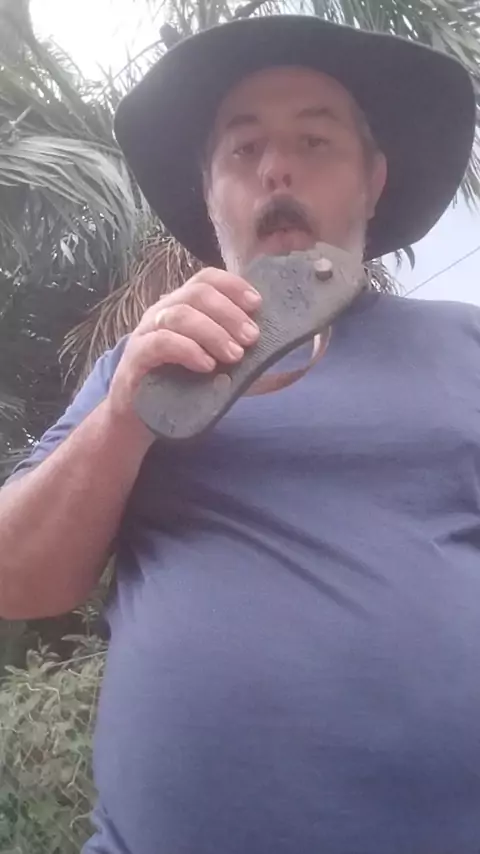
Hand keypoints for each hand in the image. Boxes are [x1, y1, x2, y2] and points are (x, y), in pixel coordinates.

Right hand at [107, 267, 261, 425]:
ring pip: (180, 315)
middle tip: (252, 339)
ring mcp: (147, 332)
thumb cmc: (179, 386)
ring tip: (234, 356)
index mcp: (183, 306)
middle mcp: (163, 312)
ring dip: (213, 333)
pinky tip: (207, 365)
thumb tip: (278, 353)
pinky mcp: (136, 357)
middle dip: (230, 314)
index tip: (257, 304)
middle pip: (197, 293)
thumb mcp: (214, 366)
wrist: (138, 416)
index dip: (233, 286)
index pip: (206, 279)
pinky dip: (188, 350)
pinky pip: (161, 342)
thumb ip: (238, 355)